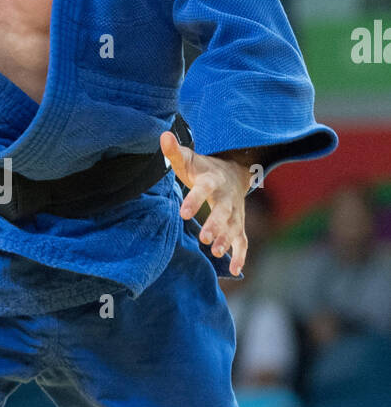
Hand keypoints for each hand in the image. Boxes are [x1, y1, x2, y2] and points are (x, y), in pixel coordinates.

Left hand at [160, 130, 249, 276]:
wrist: (234, 171)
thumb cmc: (203, 169)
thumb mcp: (190, 160)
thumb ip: (175, 152)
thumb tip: (163, 135)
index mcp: (212, 180)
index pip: (204, 189)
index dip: (195, 200)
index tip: (183, 213)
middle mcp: (226, 197)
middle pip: (223, 211)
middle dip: (216, 224)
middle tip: (205, 238)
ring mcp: (235, 212)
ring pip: (234, 227)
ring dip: (227, 239)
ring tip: (216, 252)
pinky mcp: (239, 224)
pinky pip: (243, 241)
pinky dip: (240, 255)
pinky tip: (234, 271)